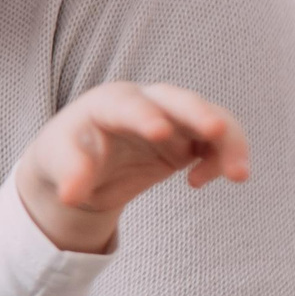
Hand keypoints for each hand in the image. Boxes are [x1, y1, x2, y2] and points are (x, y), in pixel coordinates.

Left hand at [15, 82, 249, 252]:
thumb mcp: (56, 162)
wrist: (83, 164)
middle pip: (178, 99)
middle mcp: (145, 103)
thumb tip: (70, 196)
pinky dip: (222, 158)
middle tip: (218, 130)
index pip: (127, 105)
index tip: (159, 133)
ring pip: (209, 117)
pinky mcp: (187, 137)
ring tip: (238, 175)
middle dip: (199, 113)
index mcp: (108, 103)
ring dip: (230, 141)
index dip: (144, 116)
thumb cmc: (66, 155)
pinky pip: (217, 141)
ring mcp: (171, 117)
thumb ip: (68, 174)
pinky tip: (198, 182)